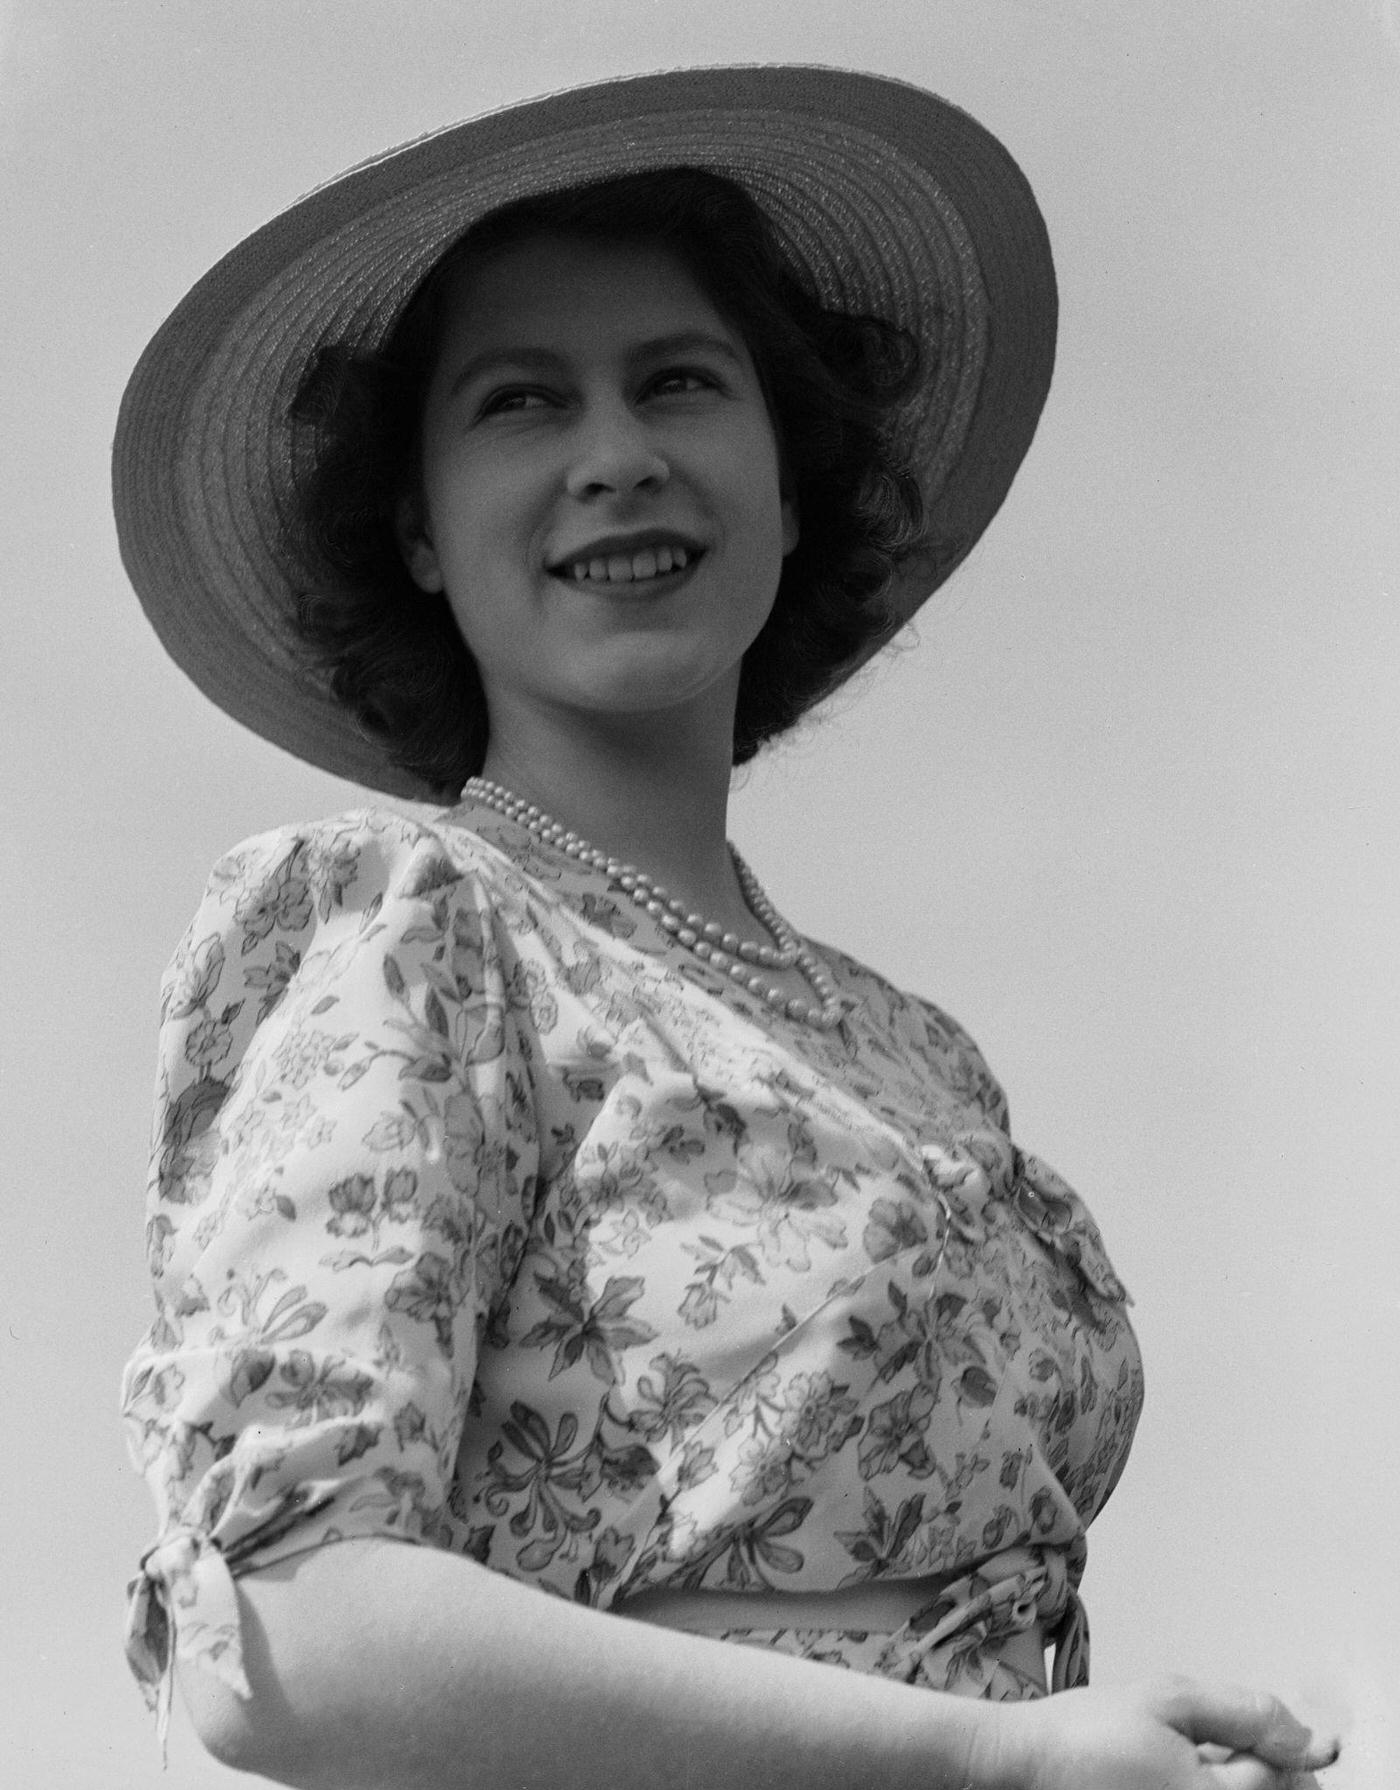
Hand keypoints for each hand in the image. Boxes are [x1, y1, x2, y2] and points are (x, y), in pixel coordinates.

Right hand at [979, 1676, 1339, 1789]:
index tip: (1251, 1728)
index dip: (1280, 1745)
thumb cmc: (1086, 1734)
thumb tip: (1311, 1739)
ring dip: (1232, 1778)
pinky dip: (1204, 1788)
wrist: (1026, 1766)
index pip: (1286, 1780)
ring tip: (1185, 1758)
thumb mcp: (1168, 1699)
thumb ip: (1247, 1714)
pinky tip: (1174, 1774)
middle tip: (1214, 1741)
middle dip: (1261, 1768)